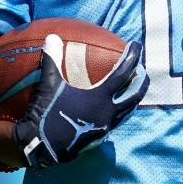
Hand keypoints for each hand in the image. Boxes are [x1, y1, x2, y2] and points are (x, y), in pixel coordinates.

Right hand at [13, 34, 147, 167]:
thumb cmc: (45, 113)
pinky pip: (117, 120)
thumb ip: (52, 59)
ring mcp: (105, 127)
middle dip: (142, 80)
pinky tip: (114, 107)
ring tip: (133, 88)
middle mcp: (108, 112)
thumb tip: (51, 36)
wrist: (40, 147)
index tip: (136, 45)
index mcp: (100, 98)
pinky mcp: (99, 137)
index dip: (132, 57)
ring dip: (134, 97)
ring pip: (128, 110)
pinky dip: (121, 110)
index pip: (123, 73)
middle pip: (135, 95)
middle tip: (142, 69)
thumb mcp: (48, 84)